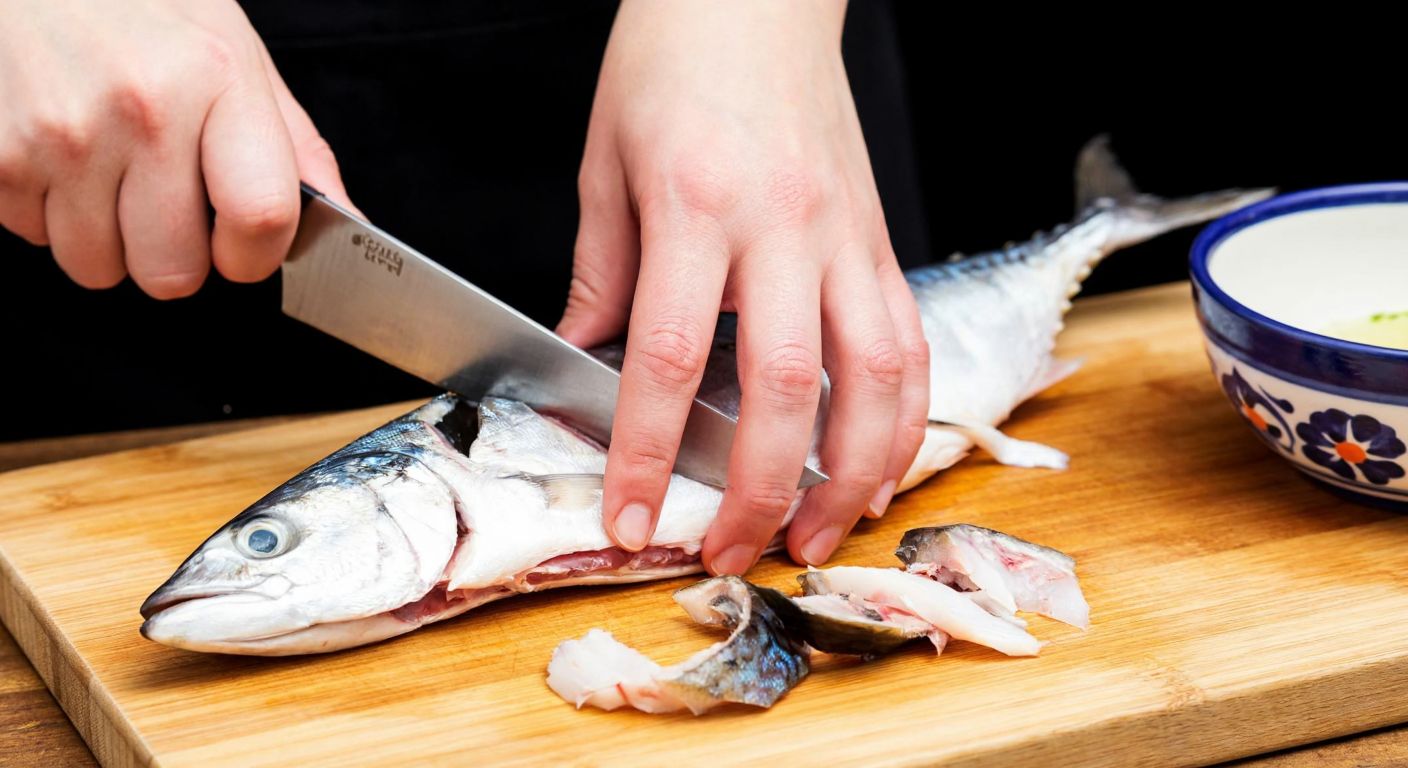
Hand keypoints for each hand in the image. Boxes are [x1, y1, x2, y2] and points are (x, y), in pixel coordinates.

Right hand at [0, 0, 353, 297]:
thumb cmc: (136, 5)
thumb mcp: (235, 51)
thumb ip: (294, 146)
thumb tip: (347, 220)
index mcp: (217, 80)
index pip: (261, 219)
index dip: (254, 257)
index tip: (241, 249)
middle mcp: (141, 109)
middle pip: (174, 271)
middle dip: (175, 257)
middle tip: (164, 203)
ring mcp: (60, 134)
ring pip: (99, 268)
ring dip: (107, 239)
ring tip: (107, 172)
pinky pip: (35, 239)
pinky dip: (48, 213)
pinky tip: (60, 157)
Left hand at [557, 0, 929, 573]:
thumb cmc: (672, 59)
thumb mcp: (606, 161)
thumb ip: (602, 273)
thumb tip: (584, 362)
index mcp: (697, 205)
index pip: (672, 358)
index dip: (650, 454)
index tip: (632, 518)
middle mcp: (785, 227)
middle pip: (787, 388)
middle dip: (763, 492)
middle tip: (734, 555)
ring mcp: (847, 235)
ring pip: (876, 376)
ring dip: (856, 474)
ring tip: (823, 536)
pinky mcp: (881, 238)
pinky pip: (910, 341)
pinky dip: (903, 418)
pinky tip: (879, 465)